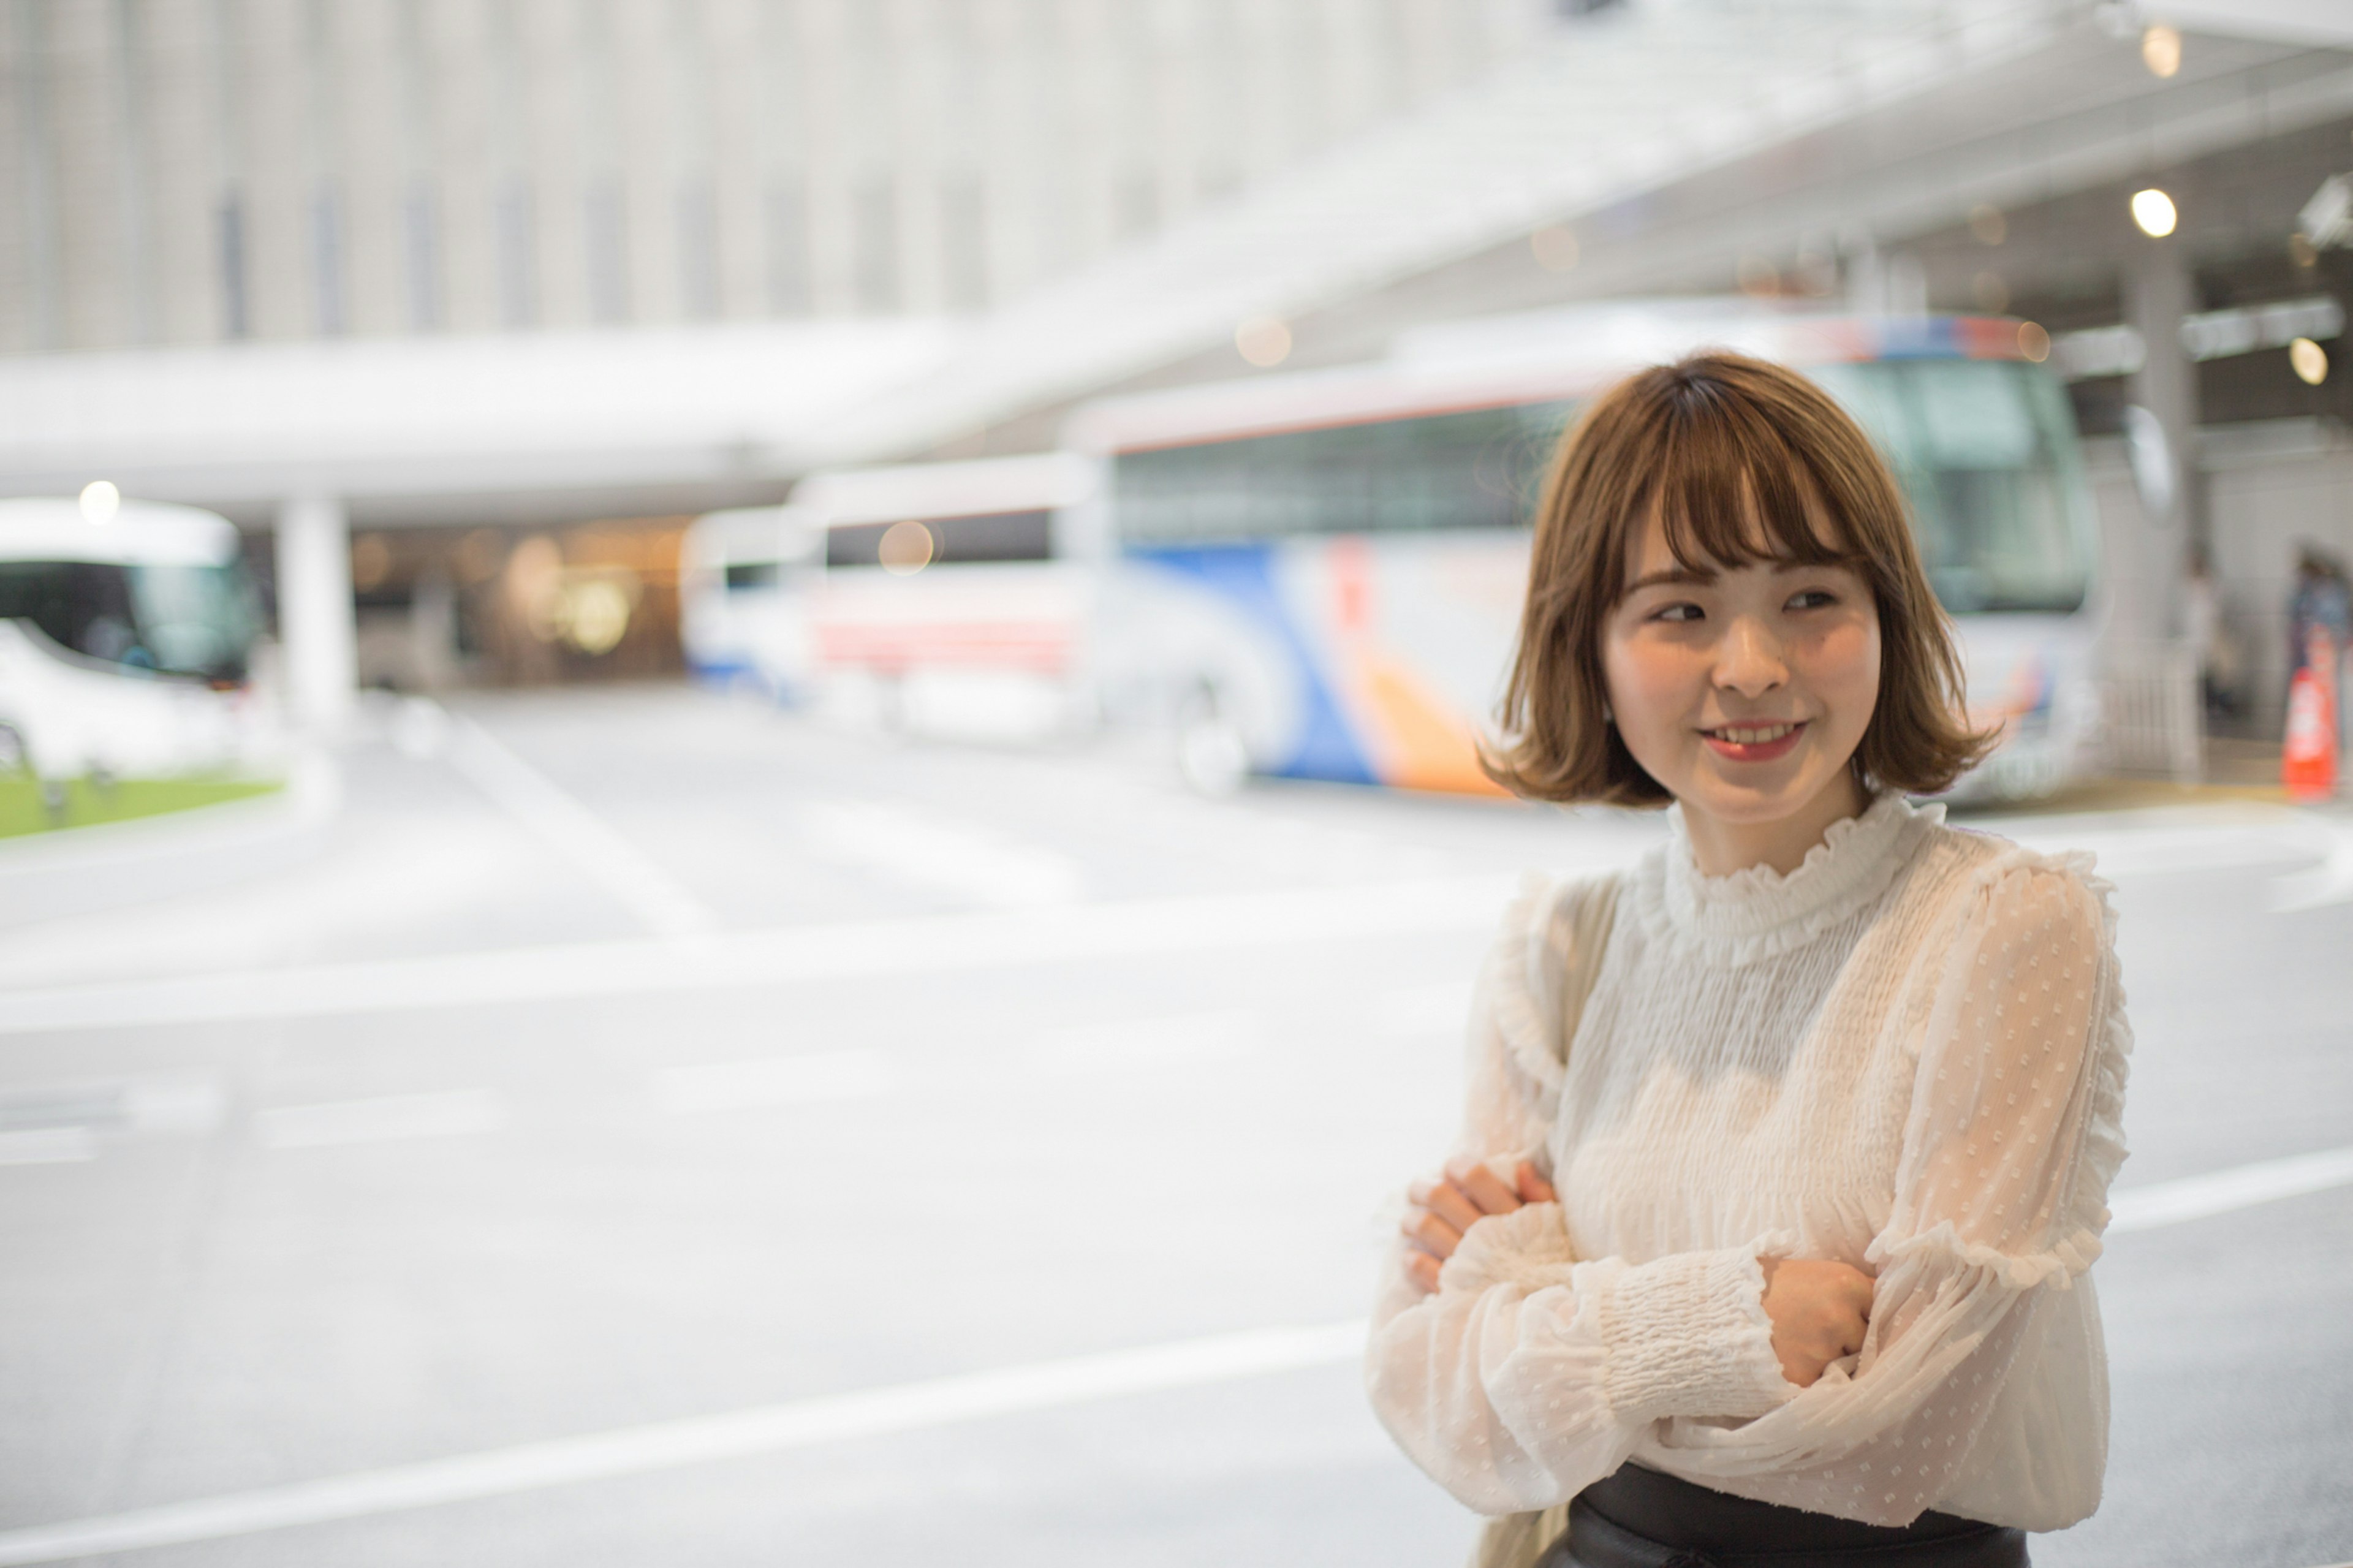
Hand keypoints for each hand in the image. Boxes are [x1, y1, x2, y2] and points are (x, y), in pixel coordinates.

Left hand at [1399, 1158, 1556, 1293]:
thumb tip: (1519, 1167)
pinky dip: (1413, 1260)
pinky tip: (1414, 1257)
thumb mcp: (1558, 1229)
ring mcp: (1466, 1264)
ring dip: (1412, 1220)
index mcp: (1509, 1218)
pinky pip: (1422, 1268)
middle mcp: (1484, 1237)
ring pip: (1424, 1226)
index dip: (1458, 1166)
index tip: (1452, 1168)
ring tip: (1412, 1222)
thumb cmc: (1555, 1271)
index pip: (1475, 1175)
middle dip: (1423, 1187)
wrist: (1551, 1325)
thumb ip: (1541, 1197)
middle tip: (1419, 1189)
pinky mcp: (1454, 1292)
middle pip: (1439, 1195)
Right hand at [1759, 1257, 1874, 1387]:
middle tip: (1814, 1332)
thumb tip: (1885, 1299)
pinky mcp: (1805, 1377)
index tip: (1846, 1318)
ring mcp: (1823, 1350)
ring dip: (1829, 1361)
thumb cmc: (1761, 1285)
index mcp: (1845, 1283)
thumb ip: (1846, 1288)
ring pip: (1845, 1365)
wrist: (1713, 1308)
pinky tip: (1788, 1361)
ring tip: (1797, 1345)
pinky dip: (1809, 1378)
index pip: (1879, 1310)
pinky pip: (1821, 1384)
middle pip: (1864, 1341)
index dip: (1861, 1316)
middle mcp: (1840, 1316)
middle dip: (1847, 1341)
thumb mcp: (1808, 1272)